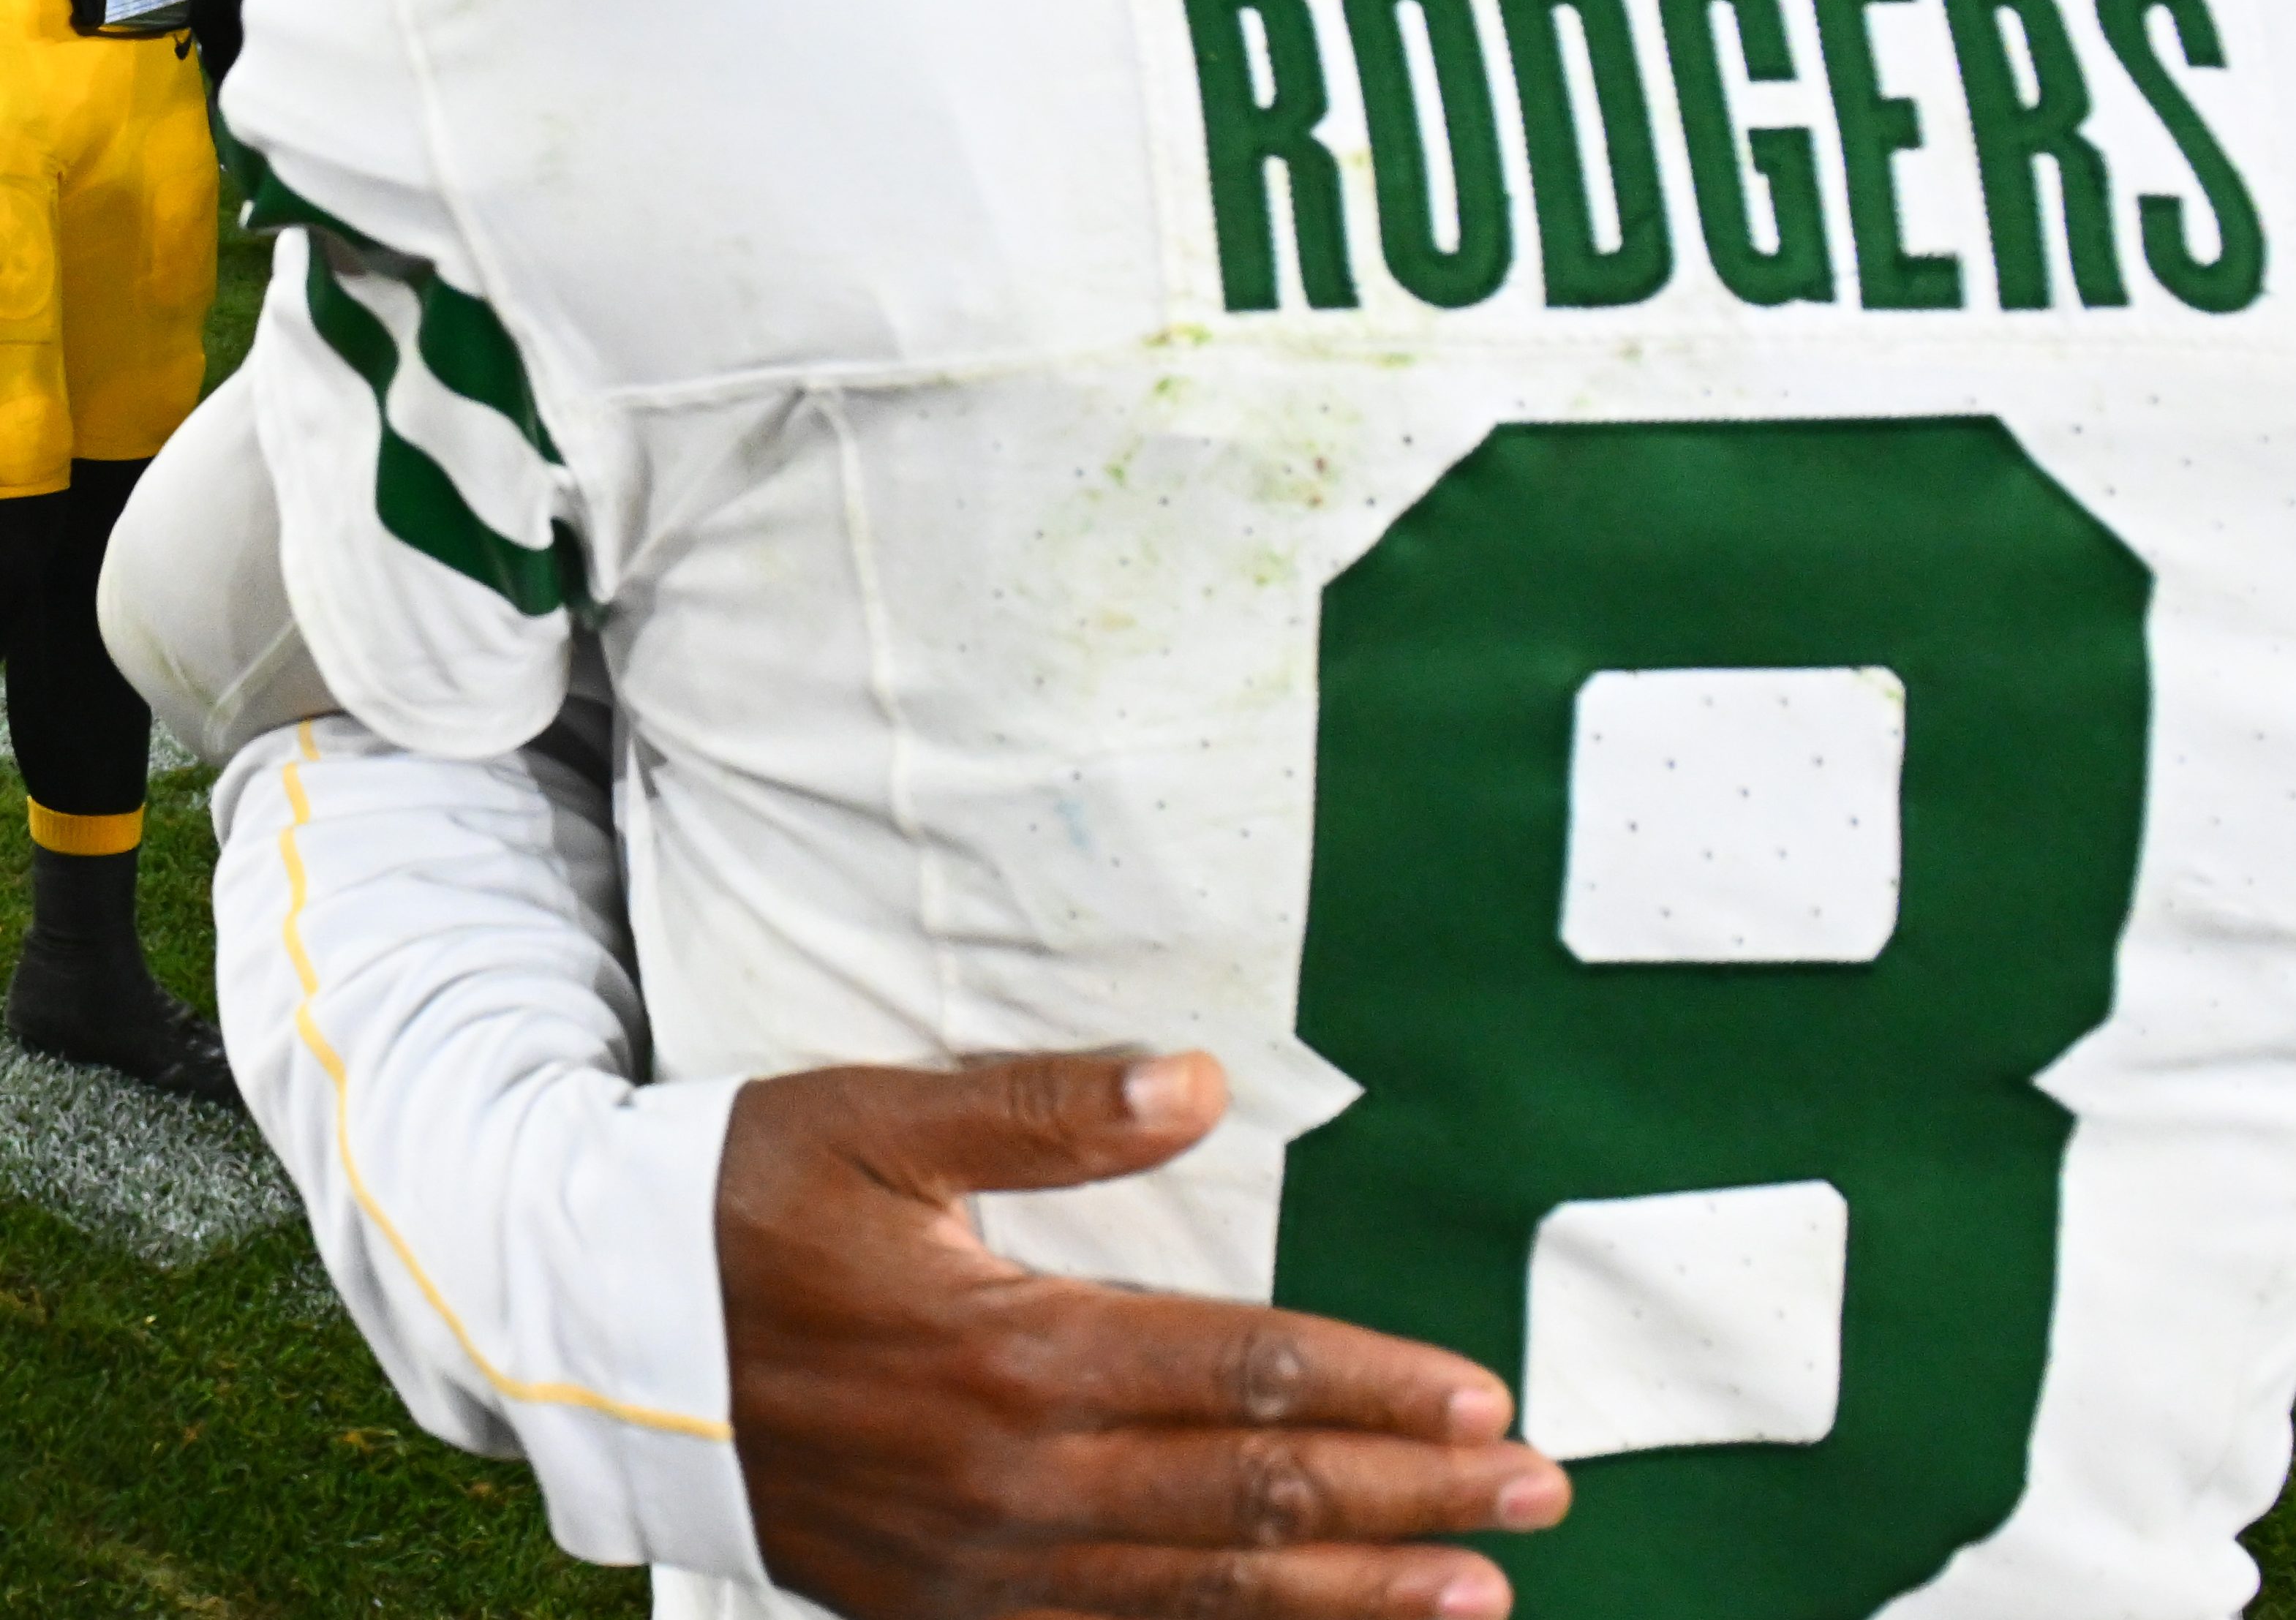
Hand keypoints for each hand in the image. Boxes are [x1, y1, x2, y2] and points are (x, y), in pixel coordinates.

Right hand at [716, 1050, 1566, 1619]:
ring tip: (1474, 1601)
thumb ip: (1043, 1110)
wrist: (604, 1334)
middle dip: (1408, 1501)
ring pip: (1199, 1604)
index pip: (1242, 1379)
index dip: (1373, 1391)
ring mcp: (982, 1572)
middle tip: (1538, 1495)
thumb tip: (1197, 1080)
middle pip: (1248, 1505)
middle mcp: (1016, 1483)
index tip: (1489, 1395)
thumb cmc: (749, 1201)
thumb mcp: (881, 1121)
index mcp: (1015, 1352)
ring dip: (1348, 1604)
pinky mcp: (944, 1614)